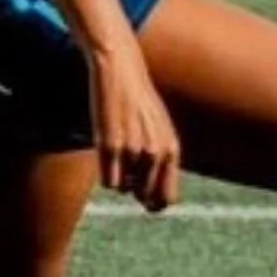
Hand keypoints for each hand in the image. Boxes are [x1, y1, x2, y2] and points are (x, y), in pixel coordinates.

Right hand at [89, 43, 181, 213]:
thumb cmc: (139, 105)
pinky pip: (107, 182)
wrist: (121, 73)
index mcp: (171, 150)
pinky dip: (105, 173)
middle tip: (127, 169)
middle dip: (134, 191)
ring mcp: (133, 151)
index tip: (144, 200)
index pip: (168, 198)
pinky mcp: (109, 146)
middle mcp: (155, 154)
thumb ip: (160, 160)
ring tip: (119, 149)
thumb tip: (151, 200)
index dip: (155, 203)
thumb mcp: (159, 131)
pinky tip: (107, 150)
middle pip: (144, 197)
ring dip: (118, 177)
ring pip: (123, 189)